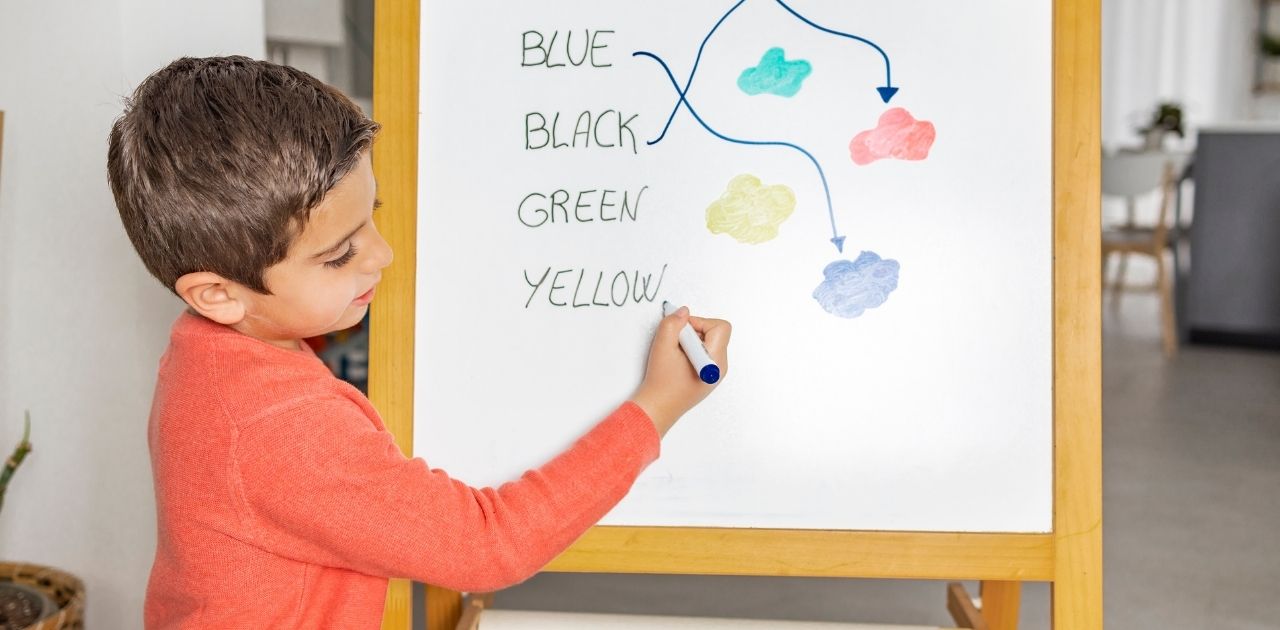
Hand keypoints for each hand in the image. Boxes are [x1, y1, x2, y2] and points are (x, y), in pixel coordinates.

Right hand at [629, 306, 730, 436]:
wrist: (657, 408)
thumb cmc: (661, 383)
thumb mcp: (662, 345)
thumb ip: (673, 323)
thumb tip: (683, 312)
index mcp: (715, 361)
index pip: (720, 327)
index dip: (700, 322)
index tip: (682, 329)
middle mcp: (720, 368)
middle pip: (715, 334)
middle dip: (694, 331)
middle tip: (676, 342)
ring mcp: (715, 373)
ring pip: (709, 343)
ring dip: (692, 341)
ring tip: (676, 353)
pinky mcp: (707, 376)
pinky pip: (705, 354)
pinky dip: (691, 351)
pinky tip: (678, 361)